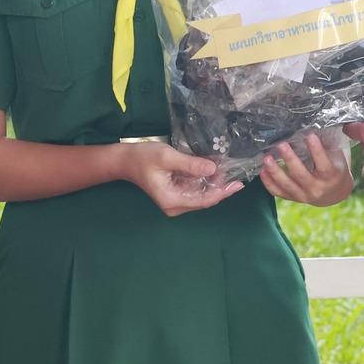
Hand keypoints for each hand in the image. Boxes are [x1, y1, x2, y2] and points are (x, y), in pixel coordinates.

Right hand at [118, 141, 243, 215]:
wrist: (125, 160)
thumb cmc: (144, 158)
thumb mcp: (167, 157)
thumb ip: (190, 164)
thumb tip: (213, 168)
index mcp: (172, 200)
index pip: (204, 200)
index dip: (222, 193)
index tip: (238, 185)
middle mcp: (175, 205)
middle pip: (204, 200)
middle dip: (220, 188)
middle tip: (236, 174)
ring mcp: (175, 201)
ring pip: (201, 195)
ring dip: (213, 184)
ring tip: (228, 171)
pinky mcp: (175, 194)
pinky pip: (195, 190)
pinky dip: (205, 182)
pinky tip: (214, 171)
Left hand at [260, 132, 353, 206]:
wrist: (334, 194)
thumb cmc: (335, 170)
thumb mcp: (337, 158)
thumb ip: (327, 146)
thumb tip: (313, 125)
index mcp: (331, 177)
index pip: (324, 165)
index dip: (317, 151)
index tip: (310, 136)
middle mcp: (317, 188)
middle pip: (301, 175)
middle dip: (290, 159)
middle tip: (281, 145)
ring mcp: (304, 195)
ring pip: (287, 185)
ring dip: (275, 171)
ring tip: (266, 158)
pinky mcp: (293, 198)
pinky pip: (279, 192)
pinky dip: (269, 183)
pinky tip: (262, 171)